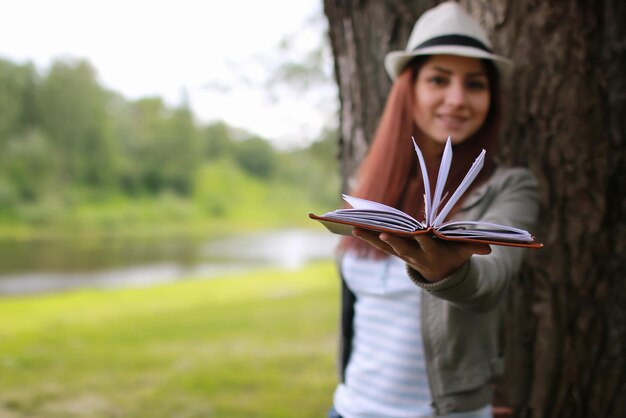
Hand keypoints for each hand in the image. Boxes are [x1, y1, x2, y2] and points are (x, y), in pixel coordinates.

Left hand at [352, 228, 491, 281]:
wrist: (442, 274)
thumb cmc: (455, 255)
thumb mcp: (466, 251)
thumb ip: (475, 247)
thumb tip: (490, 247)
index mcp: (433, 253)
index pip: (426, 245)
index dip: (420, 239)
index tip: (414, 232)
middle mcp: (415, 256)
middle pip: (401, 248)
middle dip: (391, 241)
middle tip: (381, 233)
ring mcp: (403, 255)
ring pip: (385, 246)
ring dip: (370, 238)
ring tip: (355, 227)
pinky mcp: (394, 253)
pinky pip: (379, 245)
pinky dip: (366, 236)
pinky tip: (353, 227)